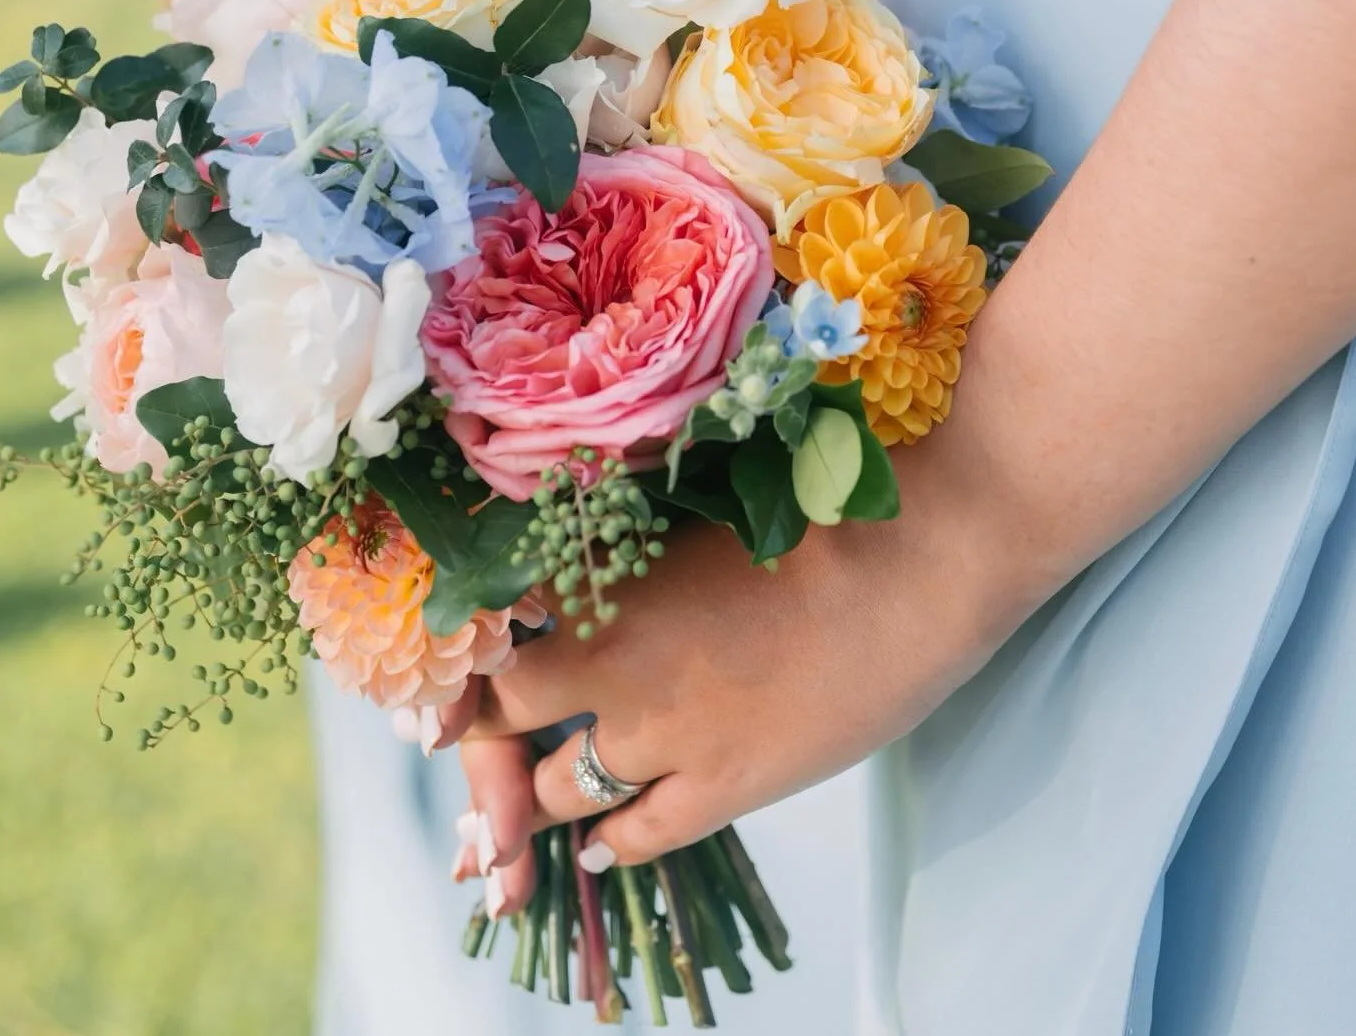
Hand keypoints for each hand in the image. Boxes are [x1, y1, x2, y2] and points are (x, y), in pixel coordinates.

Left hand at [453, 487, 1010, 912]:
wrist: (911, 560)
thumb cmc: (812, 507)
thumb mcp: (693, 505)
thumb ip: (623, 537)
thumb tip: (568, 545)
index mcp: (596, 573)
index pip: (483, 623)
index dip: (458, 648)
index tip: (444, 663)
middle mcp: (608, 657)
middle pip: (496, 715)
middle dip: (479, 732)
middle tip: (474, 740)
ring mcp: (661, 731)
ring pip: (554, 788)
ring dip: (533, 800)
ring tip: (517, 818)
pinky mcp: (721, 785)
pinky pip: (635, 835)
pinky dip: (606, 845)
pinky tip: (594, 851)